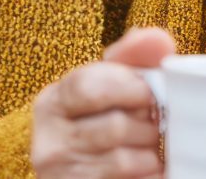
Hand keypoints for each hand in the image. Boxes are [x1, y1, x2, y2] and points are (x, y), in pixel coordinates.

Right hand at [32, 26, 176, 178]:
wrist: (87, 171)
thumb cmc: (104, 120)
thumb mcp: (111, 83)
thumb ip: (133, 57)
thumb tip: (157, 39)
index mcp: (52, 102)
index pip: (90, 87)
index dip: (131, 87)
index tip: (148, 92)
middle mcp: (48, 142)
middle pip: (115, 126)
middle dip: (146, 123)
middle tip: (149, 122)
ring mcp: (61, 175)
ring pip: (125, 160)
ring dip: (150, 152)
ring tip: (146, 146)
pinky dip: (150, 175)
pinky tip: (147, 168)